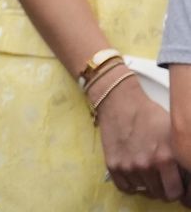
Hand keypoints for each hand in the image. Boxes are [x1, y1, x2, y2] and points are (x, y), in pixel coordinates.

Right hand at [94, 72, 185, 203]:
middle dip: (163, 187)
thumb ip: (181, 157)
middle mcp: (147, 165)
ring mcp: (128, 166)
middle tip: (161, 177)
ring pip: (143, 190)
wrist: (120, 102)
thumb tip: (187, 177)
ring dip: (146, 183)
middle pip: (160, 194)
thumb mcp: (173, 134)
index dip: (177, 188)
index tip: (175, 183)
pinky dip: (130, 183)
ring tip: (146, 168)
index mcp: (166, 157)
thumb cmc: (149, 115)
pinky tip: (134, 171)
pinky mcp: (113, 165)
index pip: (176, 192)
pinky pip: (125, 187)